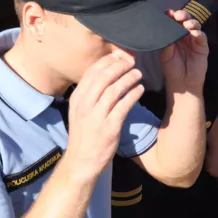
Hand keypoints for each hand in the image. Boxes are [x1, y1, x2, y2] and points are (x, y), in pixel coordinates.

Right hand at [65, 53, 144, 179]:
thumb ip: (89, 95)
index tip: (118, 55)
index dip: (106, 61)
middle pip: (102, 77)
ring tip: (138, 73)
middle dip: (118, 65)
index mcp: (77, 98)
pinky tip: (140, 90)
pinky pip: (123, 106)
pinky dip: (133, 95)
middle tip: (131, 60)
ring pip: (114, 89)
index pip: (91, 72)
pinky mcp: (109, 127)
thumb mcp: (79, 111)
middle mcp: (85, 104)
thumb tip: (103, 77)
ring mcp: (96, 116)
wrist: (81, 161)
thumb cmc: (83, 135)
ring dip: (128, 78)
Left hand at [159, 10, 208, 93]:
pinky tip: (194, 33)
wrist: (182, 82)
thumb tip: (164, 28)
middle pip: (184, 20)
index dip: (171, 15)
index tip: (167, 13)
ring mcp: (193, 39)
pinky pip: (202, 37)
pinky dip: (198, 33)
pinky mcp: (202, 46)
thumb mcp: (165, 54)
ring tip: (186, 24)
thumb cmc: (171, 68)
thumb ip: (166, 41)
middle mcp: (183, 35)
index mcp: (172, 34)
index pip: (172, 21)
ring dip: (191, 22)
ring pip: (194, 25)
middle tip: (178, 16)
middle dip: (182, 15)